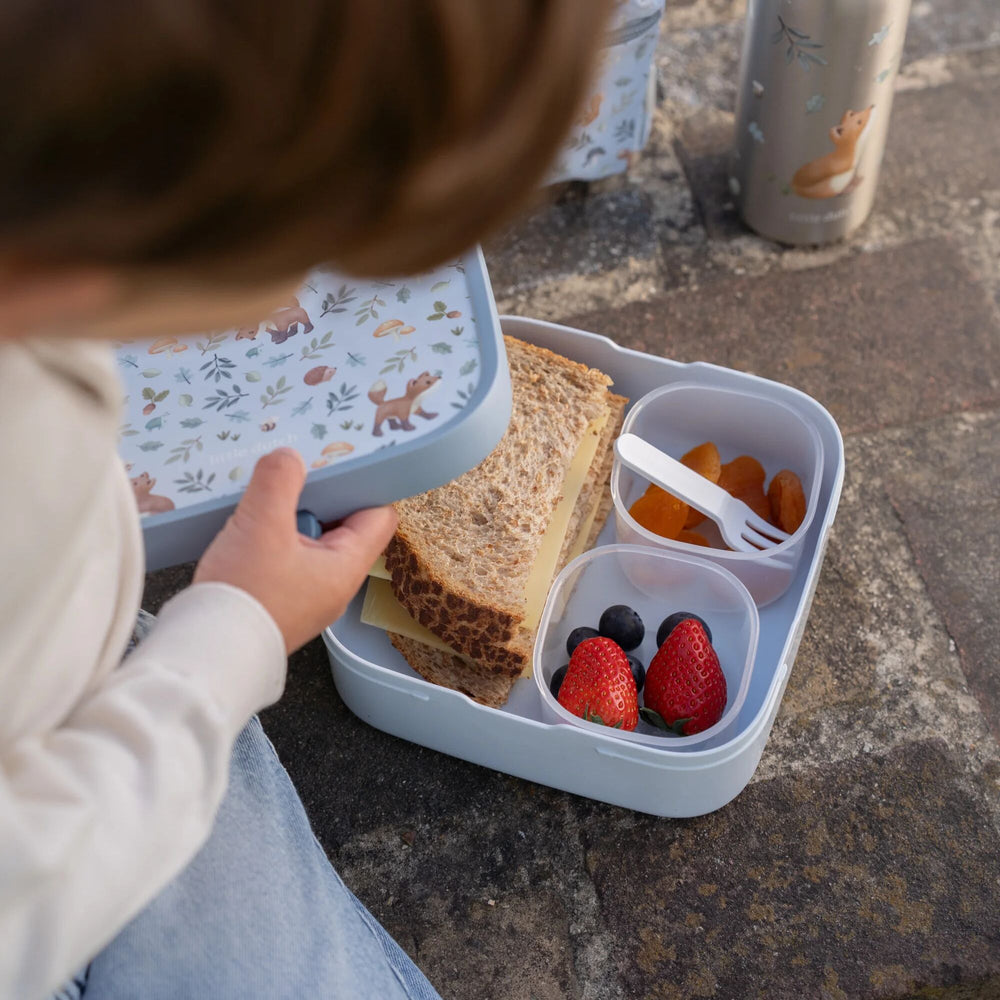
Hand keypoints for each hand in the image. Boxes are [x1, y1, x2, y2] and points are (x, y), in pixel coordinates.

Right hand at [194, 448, 397, 653]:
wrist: (206, 655)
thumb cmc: (244, 594)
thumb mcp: (262, 526)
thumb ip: (279, 482)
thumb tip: (290, 457)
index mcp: (346, 568)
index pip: (380, 517)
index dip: (366, 486)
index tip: (341, 462)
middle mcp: (334, 585)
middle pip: (344, 527)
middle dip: (321, 497)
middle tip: (297, 470)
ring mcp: (308, 597)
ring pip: (311, 542)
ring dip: (292, 517)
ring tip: (268, 492)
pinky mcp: (280, 603)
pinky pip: (288, 560)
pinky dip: (274, 539)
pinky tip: (249, 524)